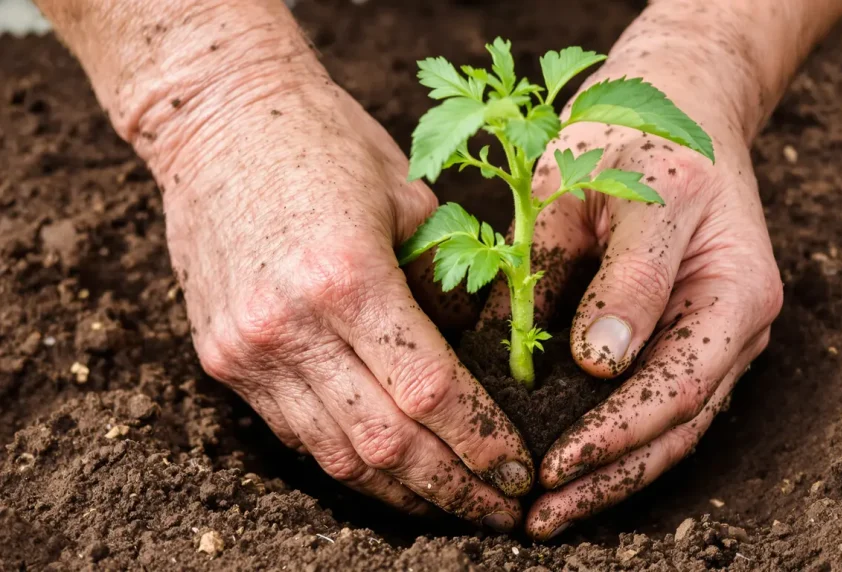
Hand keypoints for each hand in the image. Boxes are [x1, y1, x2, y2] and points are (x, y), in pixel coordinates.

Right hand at [148, 55, 531, 529]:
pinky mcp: (222, 358)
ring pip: (337, 455)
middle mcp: (290, 326)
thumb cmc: (326, 142)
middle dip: (453, 489)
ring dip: (402, 494)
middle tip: (500, 511)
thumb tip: (480, 357)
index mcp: (347, 278)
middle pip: (387, 443)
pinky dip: (348, 464)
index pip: (432, 392)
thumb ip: (443, 284)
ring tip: (452, 509)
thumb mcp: (407, 199)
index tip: (519, 472)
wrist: (217, 120)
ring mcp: (248, 349)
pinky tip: (390, 477)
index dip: (482, 443)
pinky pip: (297, 434)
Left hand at [483, 68, 783, 538]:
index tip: (554, 466)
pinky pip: (659, 406)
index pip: (676, 384)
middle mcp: (738, 323)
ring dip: (613, 476)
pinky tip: (574, 471)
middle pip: (678, 424)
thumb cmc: (637, 139)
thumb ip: (617, 276)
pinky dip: (617, 443)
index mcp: (736, 286)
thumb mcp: (619, 190)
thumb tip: (598, 363)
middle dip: (609, 477)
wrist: (674, 110)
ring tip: (551, 514)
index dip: (613, 433)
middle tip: (541, 519)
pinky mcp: (690, 339)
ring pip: (672, 429)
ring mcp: (719, 337)